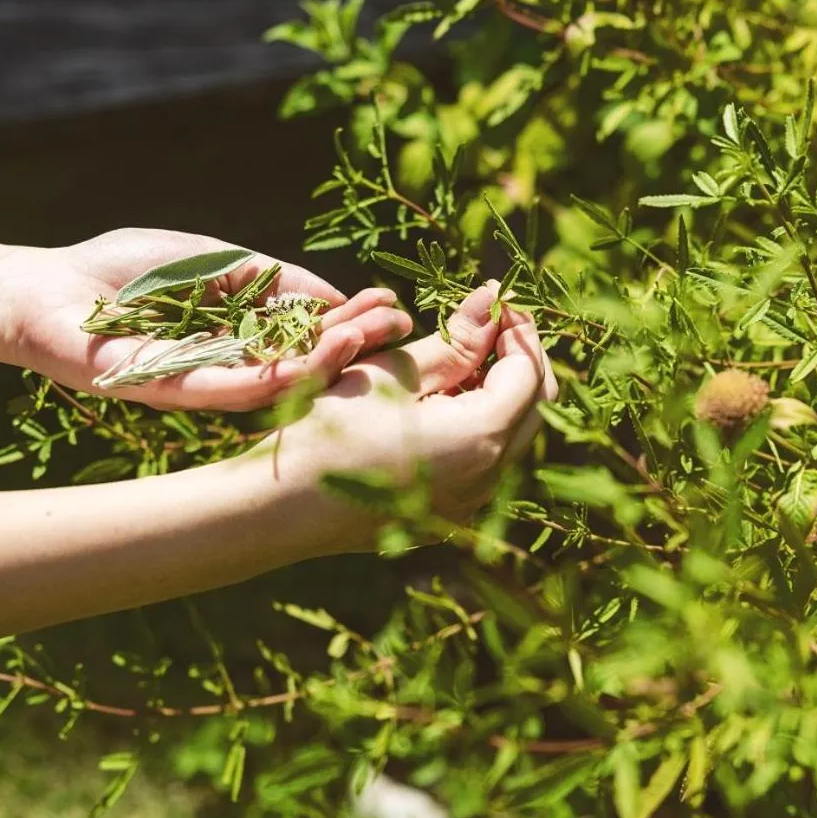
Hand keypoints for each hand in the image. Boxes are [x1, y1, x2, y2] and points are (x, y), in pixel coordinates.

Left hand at [3, 228, 412, 409]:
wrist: (45, 289)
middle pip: (306, 361)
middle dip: (354, 344)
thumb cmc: (121, 270)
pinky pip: (229, 391)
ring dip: (321, 364)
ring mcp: (206, 382)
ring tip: (360, 341)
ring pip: (277, 383)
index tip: (394, 304)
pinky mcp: (174, 392)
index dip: (354, 319)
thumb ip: (272, 279)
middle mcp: (234, 365)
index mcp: (246, 333)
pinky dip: (267, 381)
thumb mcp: (215, 261)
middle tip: (396, 327)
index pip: (313, 332)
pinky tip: (302, 367)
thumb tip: (334, 295)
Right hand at [265, 281, 557, 553]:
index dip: (517, 331)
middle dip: (516, 360)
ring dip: (497, 393)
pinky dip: (476, 425)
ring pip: (510, 437)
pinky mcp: (448, 516)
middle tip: (486, 324)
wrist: (284, 505)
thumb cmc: (332, 428)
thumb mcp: (394, 371)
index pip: (528, 372)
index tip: (494, 301)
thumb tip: (492, 302)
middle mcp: (489, 478)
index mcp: (481, 436)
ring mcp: (470, 504)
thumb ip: (454, 340)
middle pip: (532, 407)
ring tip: (459, 358)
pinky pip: (483, 463)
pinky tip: (441, 402)